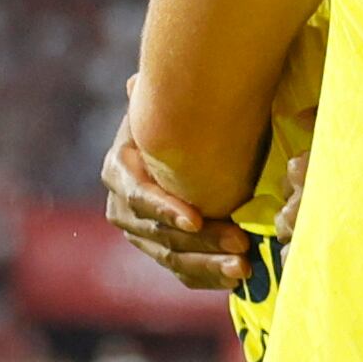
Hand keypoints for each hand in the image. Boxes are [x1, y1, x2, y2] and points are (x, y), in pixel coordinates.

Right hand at [103, 107, 252, 290]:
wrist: (186, 144)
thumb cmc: (178, 119)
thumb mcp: (162, 106)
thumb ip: (151, 99)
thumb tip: (135, 83)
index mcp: (118, 171)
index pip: (138, 196)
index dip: (164, 209)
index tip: (195, 219)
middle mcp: (123, 208)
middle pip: (159, 233)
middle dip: (202, 241)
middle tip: (240, 241)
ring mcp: (142, 235)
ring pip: (172, 258)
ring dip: (209, 264)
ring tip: (244, 266)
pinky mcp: (164, 253)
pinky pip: (184, 272)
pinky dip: (210, 277)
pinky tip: (238, 278)